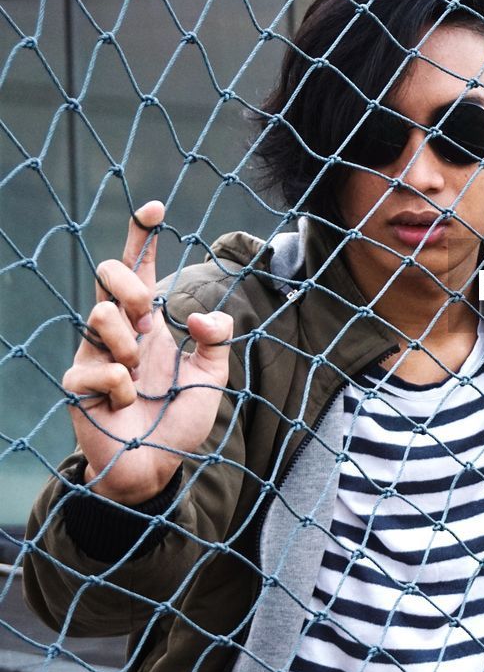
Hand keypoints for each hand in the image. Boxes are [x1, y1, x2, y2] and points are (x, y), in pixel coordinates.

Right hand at [61, 201, 232, 504]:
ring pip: (99, 315)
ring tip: (137, 376)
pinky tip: (123, 403)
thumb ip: (217, 339)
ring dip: (128, 345)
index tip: (153, 207)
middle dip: (128, 286)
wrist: (156, 463)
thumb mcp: (212, 375)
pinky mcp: (78, 383)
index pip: (139, 271)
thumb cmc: (178, 417)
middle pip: (107, 277)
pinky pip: (102, 368)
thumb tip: (197, 315)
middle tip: (149, 317)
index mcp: (148, 324)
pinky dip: (121, 387)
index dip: (142, 238)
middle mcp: (119, 333)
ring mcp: (94, 355)